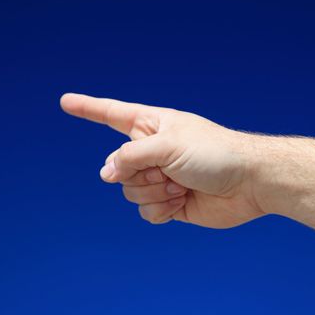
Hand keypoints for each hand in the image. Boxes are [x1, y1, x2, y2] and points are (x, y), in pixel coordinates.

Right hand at [60, 93, 263, 227]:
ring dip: (155, 193)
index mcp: (152, 126)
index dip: (88, 108)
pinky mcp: (169, 202)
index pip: (112, 114)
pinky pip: (146, 212)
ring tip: (181, 186)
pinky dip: (162, 210)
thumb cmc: (215, 153)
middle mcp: (153, 151)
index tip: (65, 102)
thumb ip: (131, 156)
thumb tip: (106, 173)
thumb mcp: (169, 145)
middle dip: (140, 174)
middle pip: (118, 167)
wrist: (250, 183)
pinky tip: (182, 202)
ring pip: (130, 192)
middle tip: (168, 171)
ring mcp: (160, 177)